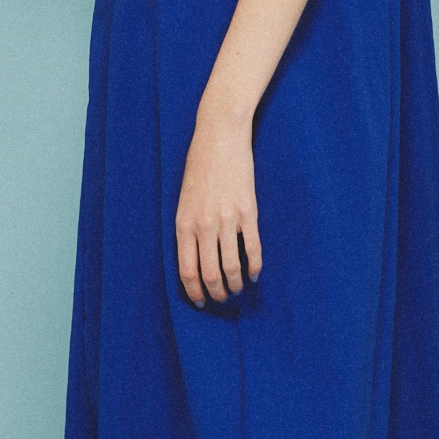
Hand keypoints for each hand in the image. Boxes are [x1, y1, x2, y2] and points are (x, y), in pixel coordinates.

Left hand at [175, 103, 262, 306]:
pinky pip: (253, 248)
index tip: (200, 301)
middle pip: (210, 274)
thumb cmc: (199, 166)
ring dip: (235, 284)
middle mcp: (204, 225)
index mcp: (184, 223)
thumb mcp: (184, 199)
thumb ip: (188, 228)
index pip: (187, 270)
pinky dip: (254, 267)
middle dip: (216, 292)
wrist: (219, 137)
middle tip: (222, 298)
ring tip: (237, 289)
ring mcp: (228, 220)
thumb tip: (195, 257)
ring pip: (232, 266)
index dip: (194, 291)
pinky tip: (254, 274)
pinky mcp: (248, 212)